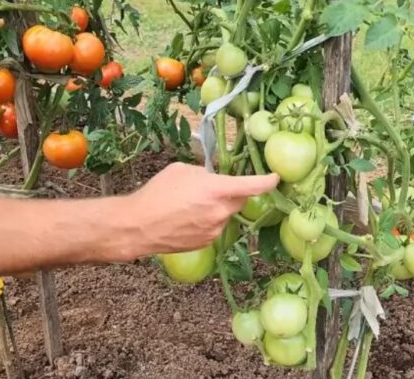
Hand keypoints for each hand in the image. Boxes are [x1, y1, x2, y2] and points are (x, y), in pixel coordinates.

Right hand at [122, 163, 278, 256]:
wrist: (138, 226)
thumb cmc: (157, 193)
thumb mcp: (181, 170)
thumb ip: (205, 173)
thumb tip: (214, 177)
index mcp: (216, 190)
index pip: (252, 186)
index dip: (267, 181)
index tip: (275, 178)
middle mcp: (220, 212)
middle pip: (239, 200)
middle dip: (233, 193)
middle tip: (214, 188)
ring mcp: (214, 230)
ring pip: (226, 214)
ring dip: (217, 208)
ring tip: (190, 205)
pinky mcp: (207, 242)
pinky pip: (215, 227)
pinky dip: (208, 220)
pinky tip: (187, 219)